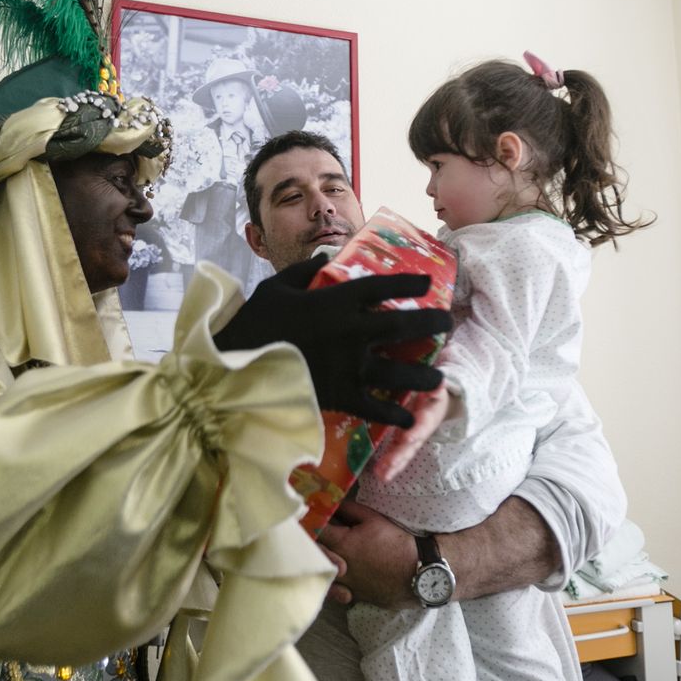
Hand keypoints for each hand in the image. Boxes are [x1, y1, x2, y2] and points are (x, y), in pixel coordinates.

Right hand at [214, 255, 450, 426]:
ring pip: (397, 370)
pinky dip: (392, 413)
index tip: (428, 283)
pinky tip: (408, 418)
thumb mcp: (275, 287)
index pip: (380, 286)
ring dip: (422, 374)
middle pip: (401, 325)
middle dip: (430, 323)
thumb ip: (303, 273)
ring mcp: (346, 365)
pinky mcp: (337, 395)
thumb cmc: (251, 323)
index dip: (407, 283)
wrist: (232, 366)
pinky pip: (373, 406)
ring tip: (438, 378)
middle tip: (448, 323)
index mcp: (334, 301)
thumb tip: (324, 261)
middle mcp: (349, 331)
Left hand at [318, 500, 418, 608]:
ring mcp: (346, 584)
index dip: (309, 524)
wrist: (420, 571)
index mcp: (342, 544)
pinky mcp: (356, 596)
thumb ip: (349, 509)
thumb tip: (333, 503)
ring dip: (319, 566)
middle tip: (311, 536)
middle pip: (313, 556)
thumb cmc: (397, 542)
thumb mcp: (373, 519)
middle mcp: (339, 567)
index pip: (314, 532)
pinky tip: (340, 575)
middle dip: (311, 545)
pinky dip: (334, 583)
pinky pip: (337, 590)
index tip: (308, 518)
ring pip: (321, 576)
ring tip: (323, 556)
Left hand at [370, 384, 449, 482]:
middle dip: (401, 455)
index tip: (408, 438)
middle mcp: (421, 430)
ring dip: (393, 465)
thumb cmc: (431, 393)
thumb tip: (440, 382)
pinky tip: (380, 475)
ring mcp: (412, 439)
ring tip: (382, 474)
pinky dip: (389, 467)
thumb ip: (436, 386)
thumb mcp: (435, 388)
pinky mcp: (403, 443)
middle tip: (390, 464)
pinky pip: (397, 456)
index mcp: (428, 415)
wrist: (438, 404)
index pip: (423, 424)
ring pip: (404, 454)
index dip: (417, 431)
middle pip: (412, 445)